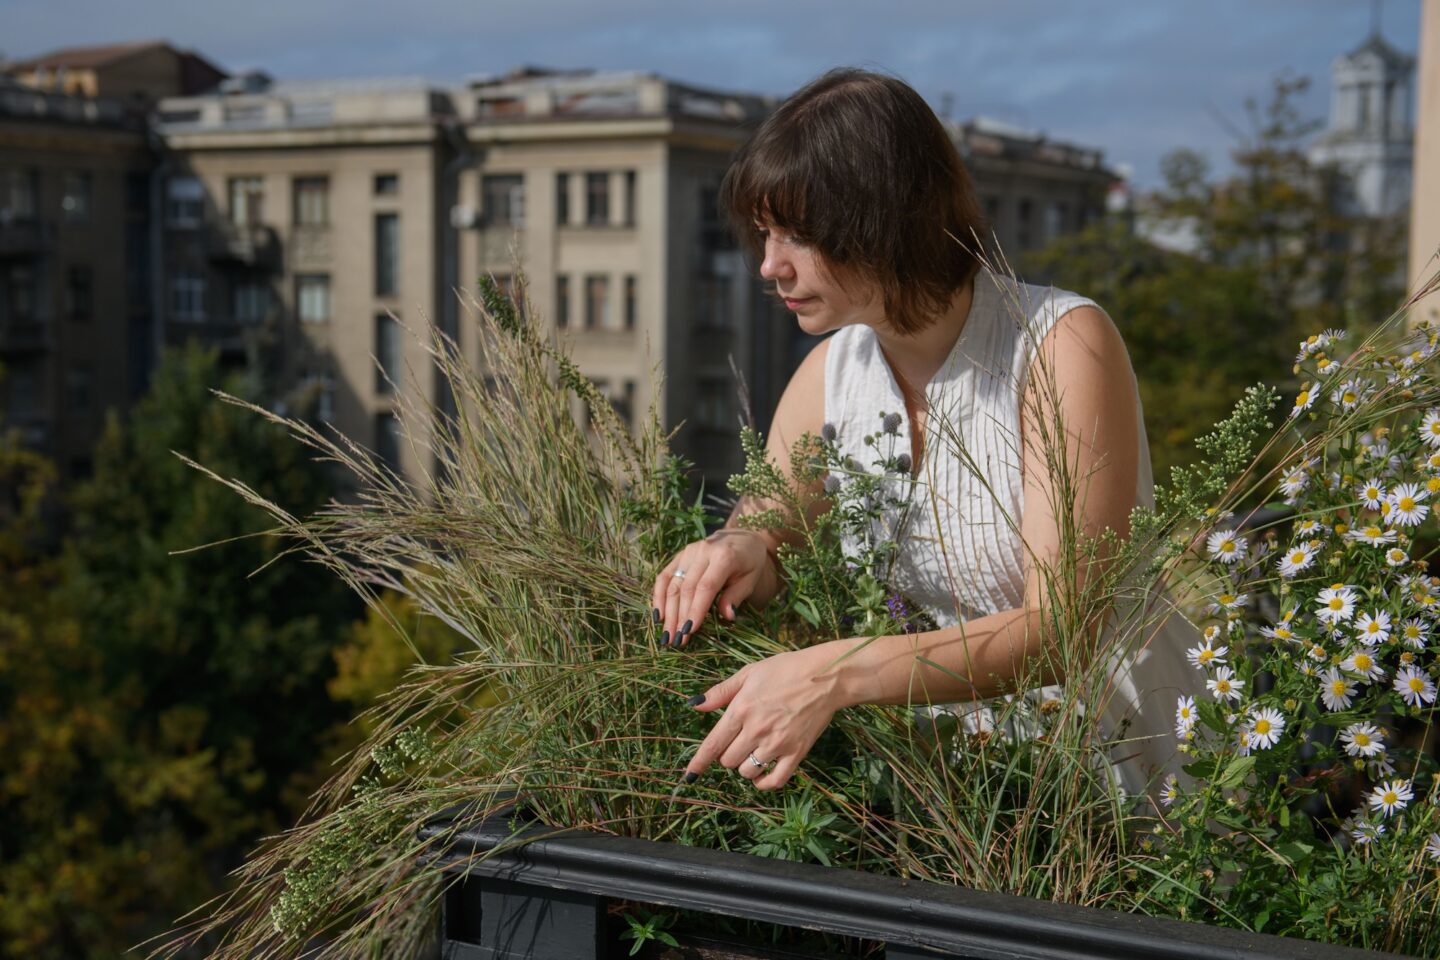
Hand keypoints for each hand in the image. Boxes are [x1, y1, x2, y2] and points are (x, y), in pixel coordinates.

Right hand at [653, 528, 776, 646]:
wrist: (743, 537)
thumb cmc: (750, 562)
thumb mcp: (751, 579)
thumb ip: (737, 596)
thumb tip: (726, 616)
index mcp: (724, 556)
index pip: (706, 587)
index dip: (696, 609)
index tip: (689, 631)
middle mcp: (703, 551)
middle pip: (686, 587)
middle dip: (679, 616)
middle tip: (676, 640)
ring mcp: (689, 551)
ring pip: (673, 583)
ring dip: (668, 611)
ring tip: (666, 634)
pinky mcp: (680, 554)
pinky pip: (665, 575)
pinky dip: (658, 595)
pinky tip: (658, 615)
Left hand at [681, 640, 849, 789]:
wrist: (825, 676)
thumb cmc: (786, 669)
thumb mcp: (749, 673)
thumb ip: (720, 692)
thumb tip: (694, 705)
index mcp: (742, 709)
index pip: (713, 744)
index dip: (698, 762)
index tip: (689, 775)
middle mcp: (756, 729)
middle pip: (728, 760)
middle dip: (727, 754)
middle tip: (737, 741)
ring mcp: (777, 744)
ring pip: (747, 772)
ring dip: (744, 766)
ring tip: (752, 751)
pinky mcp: (796, 753)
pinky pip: (775, 781)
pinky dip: (764, 783)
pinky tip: (761, 776)